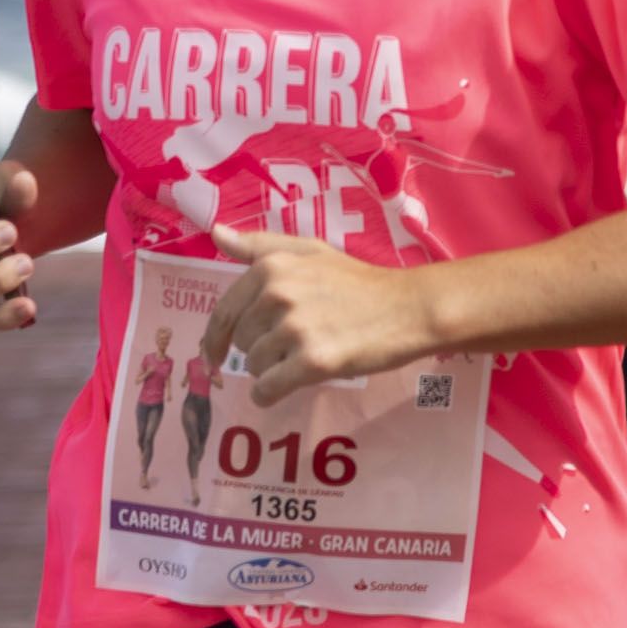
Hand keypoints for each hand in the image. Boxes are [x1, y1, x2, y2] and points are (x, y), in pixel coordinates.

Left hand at [196, 227, 445, 406]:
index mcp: (272, 268)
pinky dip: (270, 395)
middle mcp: (278, 295)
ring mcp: (296, 329)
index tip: (216, 355)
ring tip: (304, 359)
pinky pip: (267, 389)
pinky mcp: (313, 361)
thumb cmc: (360, 282)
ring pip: (254, 367)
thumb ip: (260, 245)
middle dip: (260, 349)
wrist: (411, 308)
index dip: (217, 338)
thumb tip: (216, 232)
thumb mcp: (311, 252)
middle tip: (295, 344)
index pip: (224, 313)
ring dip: (272, 371)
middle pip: (241, 342)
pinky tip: (285, 389)